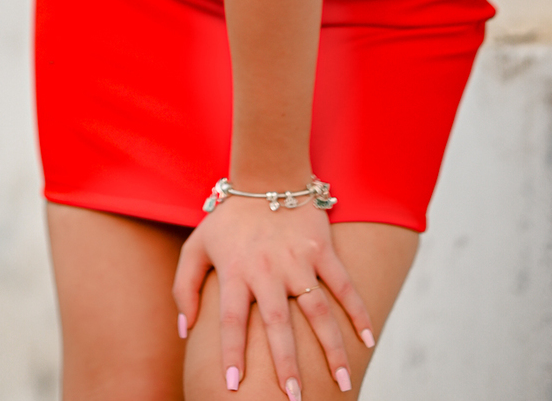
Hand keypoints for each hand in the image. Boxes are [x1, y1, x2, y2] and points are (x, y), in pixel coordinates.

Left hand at [172, 197, 374, 395]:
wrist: (266, 173)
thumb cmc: (229, 219)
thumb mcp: (196, 246)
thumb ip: (183, 287)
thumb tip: (184, 330)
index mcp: (235, 271)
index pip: (230, 320)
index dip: (231, 354)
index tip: (233, 388)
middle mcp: (266, 268)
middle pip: (277, 323)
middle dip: (286, 364)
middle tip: (294, 400)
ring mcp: (297, 259)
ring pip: (317, 310)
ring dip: (332, 348)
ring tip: (343, 384)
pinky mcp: (322, 248)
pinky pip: (344, 284)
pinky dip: (358, 312)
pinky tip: (368, 341)